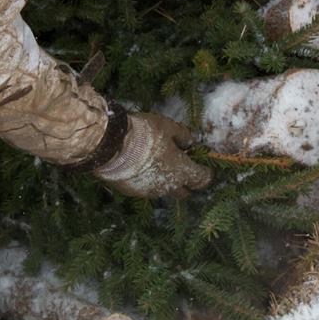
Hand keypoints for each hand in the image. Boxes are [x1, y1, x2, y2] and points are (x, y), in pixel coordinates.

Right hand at [94, 111, 211, 197]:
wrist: (112, 146)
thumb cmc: (145, 134)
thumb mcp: (169, 127)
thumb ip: (183, 135)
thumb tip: (192, 141)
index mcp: (182, 171)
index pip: (203, 179)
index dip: (205, 173)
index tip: (203, 165)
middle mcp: (168, 186)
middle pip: (184, 192)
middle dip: (186, 182)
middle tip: (181, 167)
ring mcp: (150, 192)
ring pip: (164, 190)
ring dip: (165, 181)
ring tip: (156, 164)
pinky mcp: (133, 192)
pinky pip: (146, 189)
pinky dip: (147, 180)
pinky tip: (139, 167)